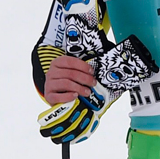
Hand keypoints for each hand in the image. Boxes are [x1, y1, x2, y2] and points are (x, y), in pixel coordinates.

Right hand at [38, 33, 157, 144]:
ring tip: (87, 92)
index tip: (93, 72)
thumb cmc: (70, 84)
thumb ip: (85, 71)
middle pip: (69, 73)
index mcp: (58, 63)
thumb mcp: (76, 74)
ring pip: (65, 83)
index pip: (70, 61)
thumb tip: (111, 65)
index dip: (82, 66)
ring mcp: (49, 84)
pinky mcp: (48, 96)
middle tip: (94, 83)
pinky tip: (75, 97)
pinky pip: (58, 95)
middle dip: (84, 78)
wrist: (56, 96)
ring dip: (79, 87)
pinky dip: (68, 95)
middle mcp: (51, 72)